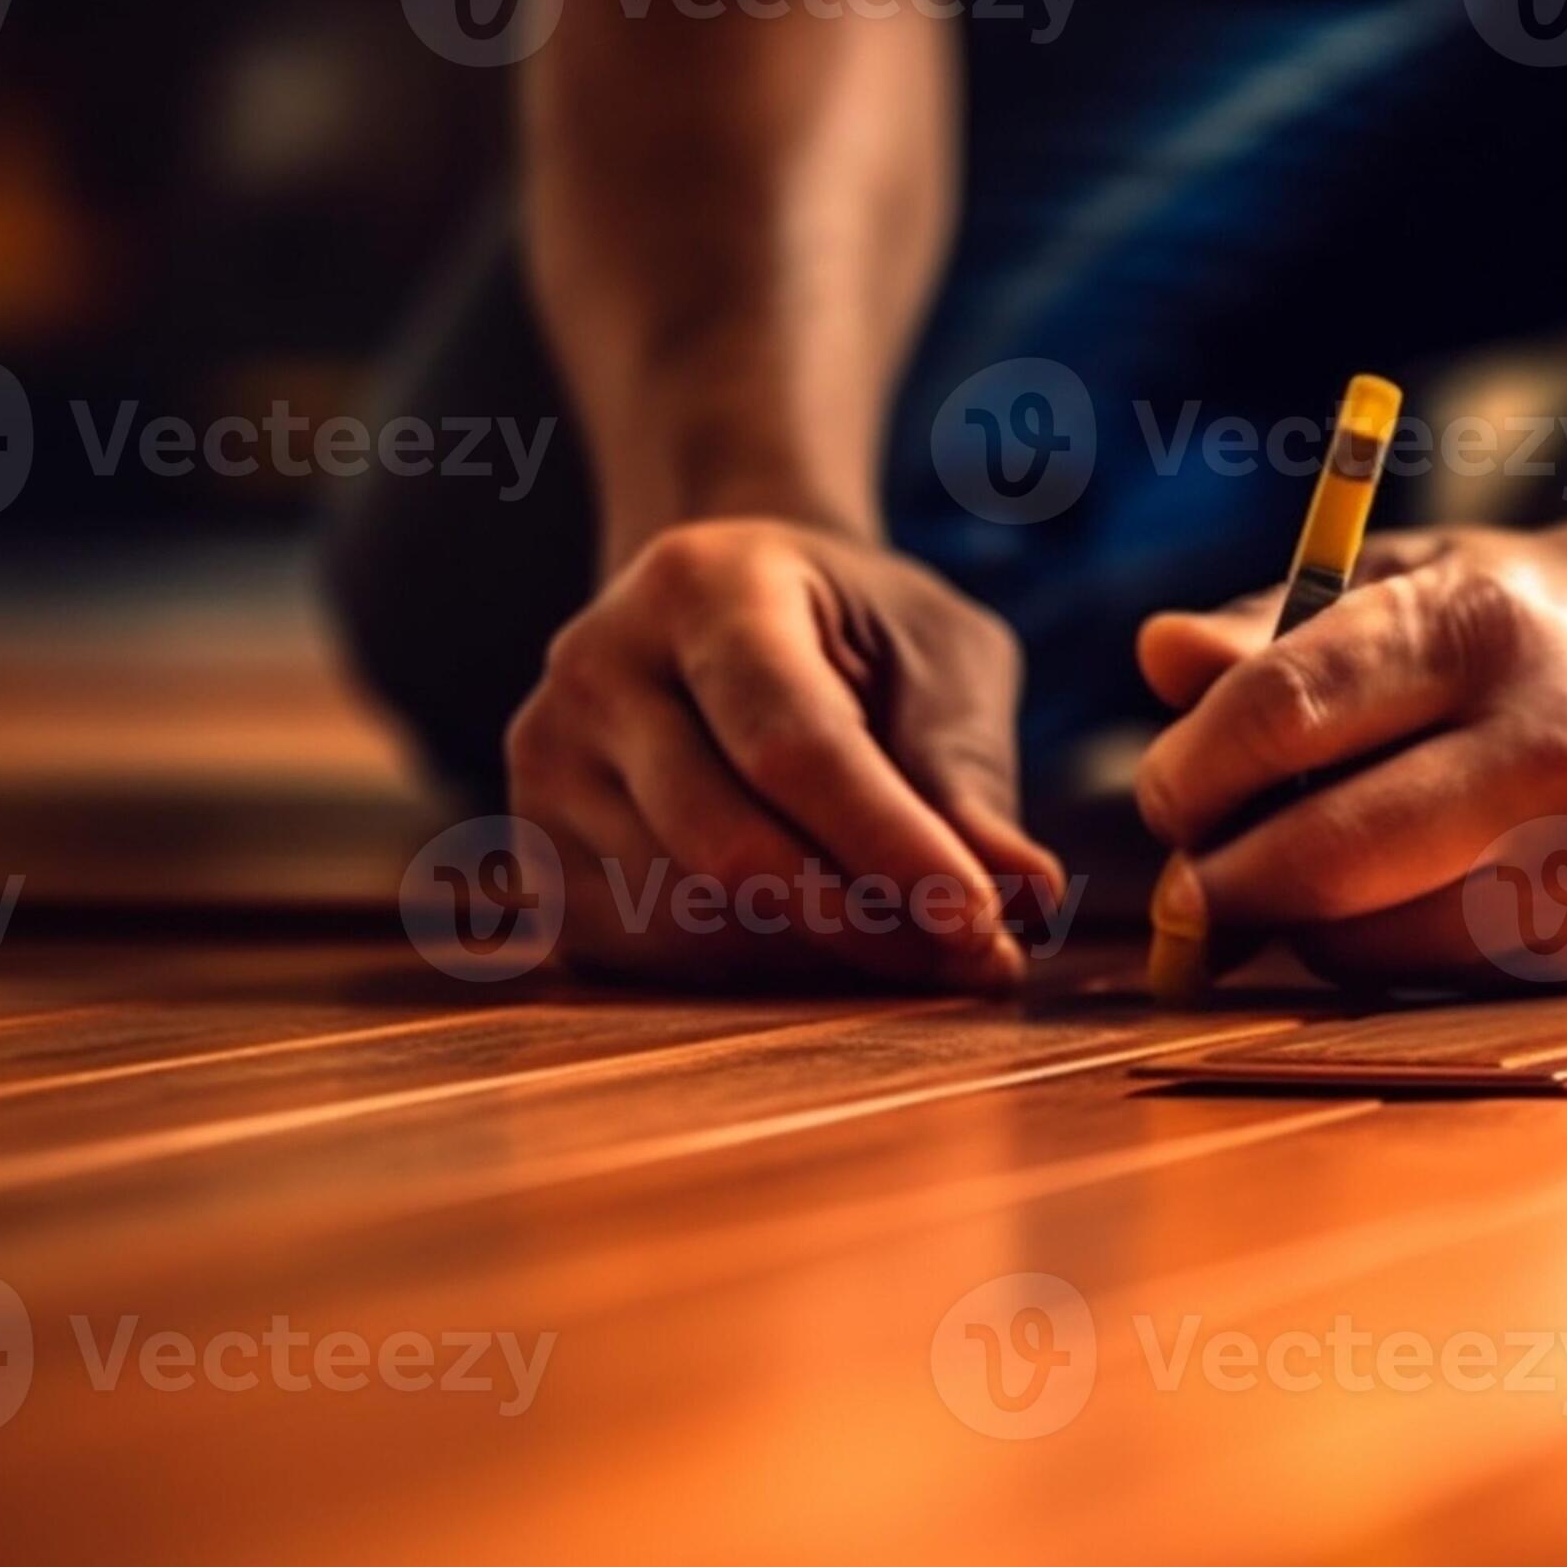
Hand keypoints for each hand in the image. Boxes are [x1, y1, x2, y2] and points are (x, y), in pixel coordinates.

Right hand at [505, 520, 1062, 988]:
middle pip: (727, 846)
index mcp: (702, 586)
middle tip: (980, 961)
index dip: (890, 845)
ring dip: (824, 966)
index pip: (793, 742)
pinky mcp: (537, 859)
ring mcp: (546, 768)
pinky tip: (831, 950)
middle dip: (869, 926)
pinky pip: (654, 961)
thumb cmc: (854, 632)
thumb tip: (1029, 896)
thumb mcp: (937, 657)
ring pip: (692, 923)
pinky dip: (759, 980)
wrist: (720, 614)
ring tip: (919, 946)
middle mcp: (595, 669)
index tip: (983, 922)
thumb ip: (971, 772)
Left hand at [1132, 514, 1566, 988]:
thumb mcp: (1399, 579)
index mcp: (1478, 625)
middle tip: (1189, 879)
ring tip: (1292, 878)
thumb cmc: (1512, 625)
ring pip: (1370, 940)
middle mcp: (1550, 741)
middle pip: (1325, 855)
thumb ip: (1271, 626)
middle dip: (1222, 881)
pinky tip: (1386, 903)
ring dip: (1296, 927)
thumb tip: (1160, 653)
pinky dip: (1376, 954)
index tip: (1169, 793)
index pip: (1284, 711)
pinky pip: (1432, 978)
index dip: (1192, 769)